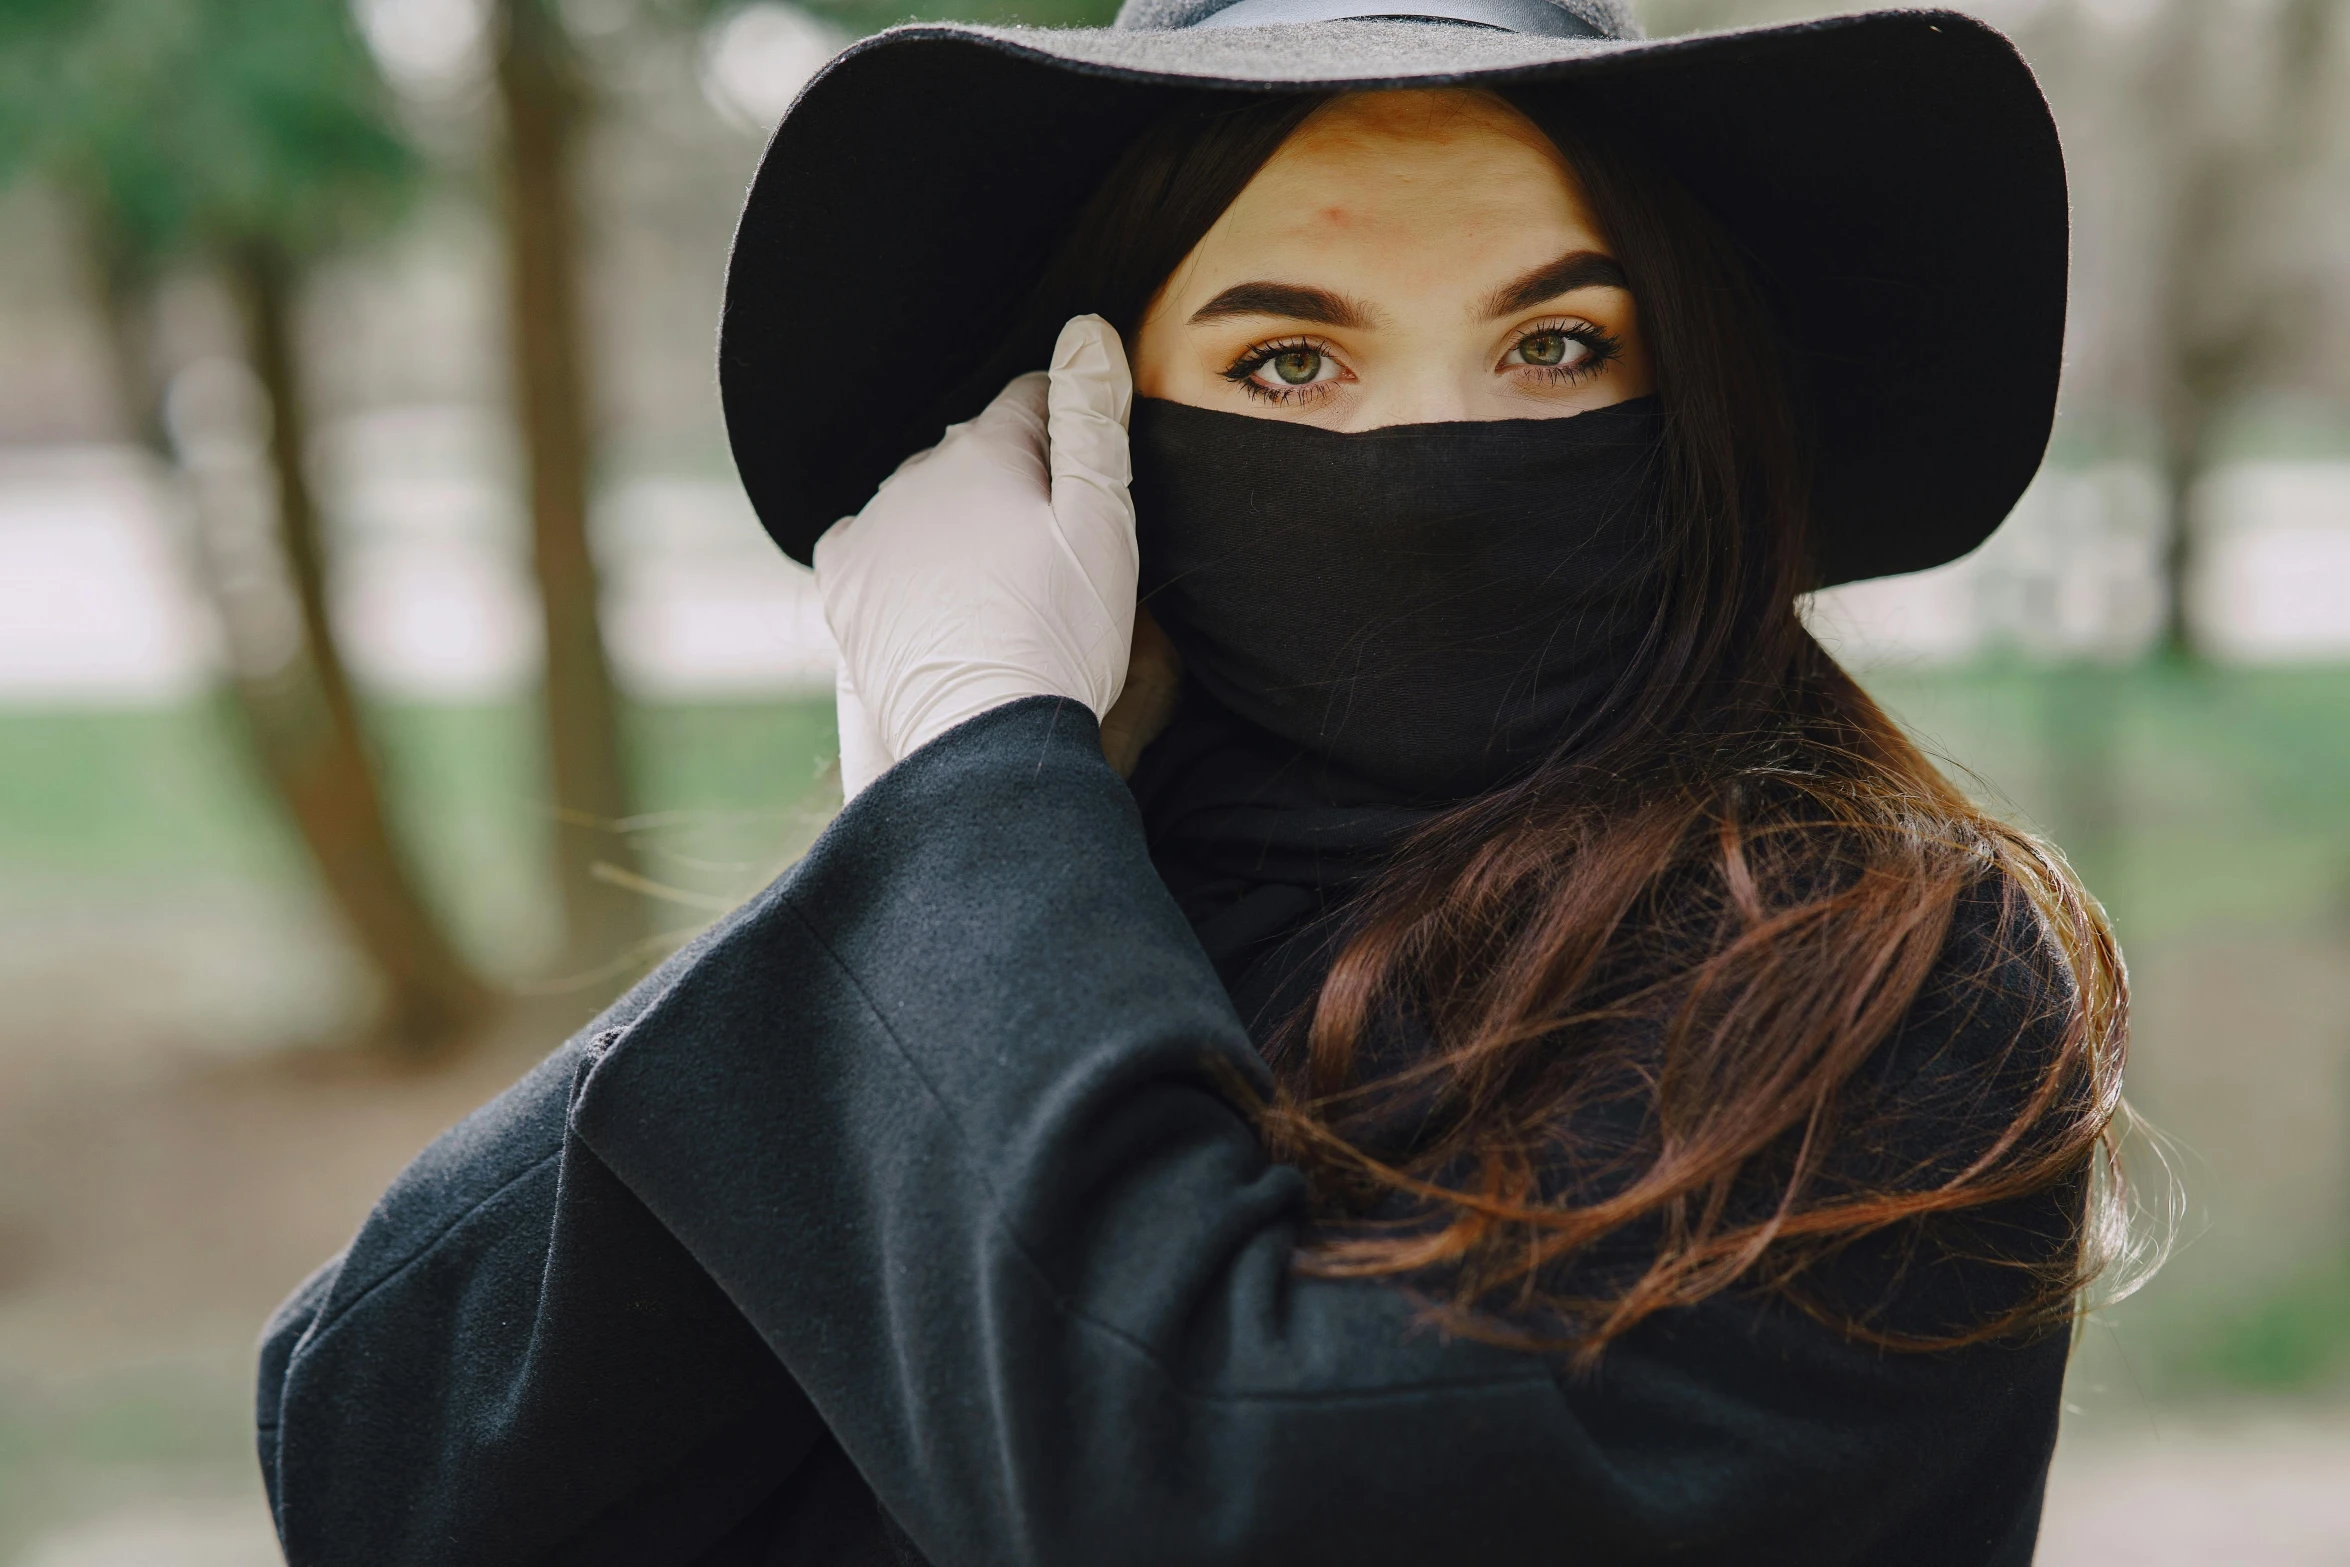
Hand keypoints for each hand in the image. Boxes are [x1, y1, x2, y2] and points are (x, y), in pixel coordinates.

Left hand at [818, 315, 1136, 799]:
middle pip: (975, 450)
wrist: (986, 736)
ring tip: (998, 581)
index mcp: (984, 449)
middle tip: (1051, 548)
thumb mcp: (1104, 521)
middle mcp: (915, 474)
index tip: (1089, 485)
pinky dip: (899, 555)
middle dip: (1012, 478)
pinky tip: (931, 589)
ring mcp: (872, 529)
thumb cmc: (1064, 632)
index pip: (1033, 399)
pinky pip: (868, 543)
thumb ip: (1094, 420)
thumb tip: (1086, 330)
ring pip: (923, 497)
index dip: (1070, 432)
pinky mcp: (844, 586)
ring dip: (957, 518)